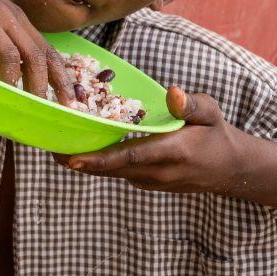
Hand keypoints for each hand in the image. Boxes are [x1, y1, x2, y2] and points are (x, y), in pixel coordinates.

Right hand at [0, 0, 74, 100]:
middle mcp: (7, 20)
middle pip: (35, 56)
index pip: (48, 52)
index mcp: (19, 20)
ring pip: (10, 57)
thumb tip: (16, 72)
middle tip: (42, 110)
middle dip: (42, 88)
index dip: (62, 78)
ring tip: (10, 103)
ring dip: (13, 83)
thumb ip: (7, 37)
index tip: (71, 102)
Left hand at [60, 87, 245, 194]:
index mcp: (171, 152)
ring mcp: (150, 182)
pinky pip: (118, 173)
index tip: (71, 158)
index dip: (98, 159)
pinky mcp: (146, 183)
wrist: (228, 169)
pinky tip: (82, 149)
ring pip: (111, 172)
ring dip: (86, 162)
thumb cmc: (216, 134)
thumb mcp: (211, 113)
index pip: (128, 157)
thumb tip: (173, 92)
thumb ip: (191, 104)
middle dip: (79, 160)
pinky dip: (99, 163)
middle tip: (48, 147)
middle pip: (111, 168)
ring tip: (56, 147)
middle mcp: (157, 172)